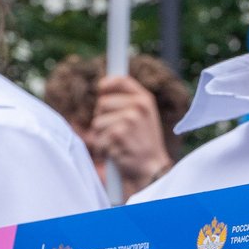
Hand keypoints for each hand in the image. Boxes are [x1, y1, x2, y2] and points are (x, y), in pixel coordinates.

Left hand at [85, 75, 173, 190]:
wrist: (152, 168)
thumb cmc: (144, 141)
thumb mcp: (144, 116)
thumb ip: (127, 100)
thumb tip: (102, 87)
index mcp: (145, 100)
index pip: (121, 80)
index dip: (107, 84)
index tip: (101, 90)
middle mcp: (138, 106)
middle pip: (102, 103)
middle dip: (103, 118)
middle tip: (116, 131)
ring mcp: (129, 120)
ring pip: (97, 123)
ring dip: (102, 136)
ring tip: (118, 143)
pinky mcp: (118, 135)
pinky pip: (98, 139)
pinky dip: (103, 149)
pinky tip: (117, 152)